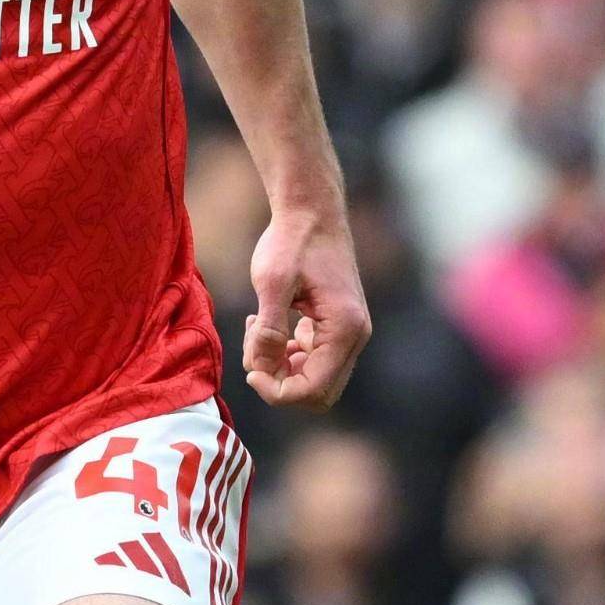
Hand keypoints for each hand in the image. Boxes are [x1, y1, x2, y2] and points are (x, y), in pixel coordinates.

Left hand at [242, 209, 368, 409]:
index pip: (314, 390)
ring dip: (281, 366)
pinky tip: (265, 325)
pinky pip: (313, 359)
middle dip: (280, 382)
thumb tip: (262, 368)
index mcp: (344, 329)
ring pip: (314, 378)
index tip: (250, 371)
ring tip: (255, 331)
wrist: (311, 210)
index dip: (277, 391)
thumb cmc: (292, 240)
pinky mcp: (337, 325)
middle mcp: (355, 336)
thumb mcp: (272, 282)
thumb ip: (268, 329)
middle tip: (253, 351)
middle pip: (318, 393)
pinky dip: (287, 353)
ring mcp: (349, 332)